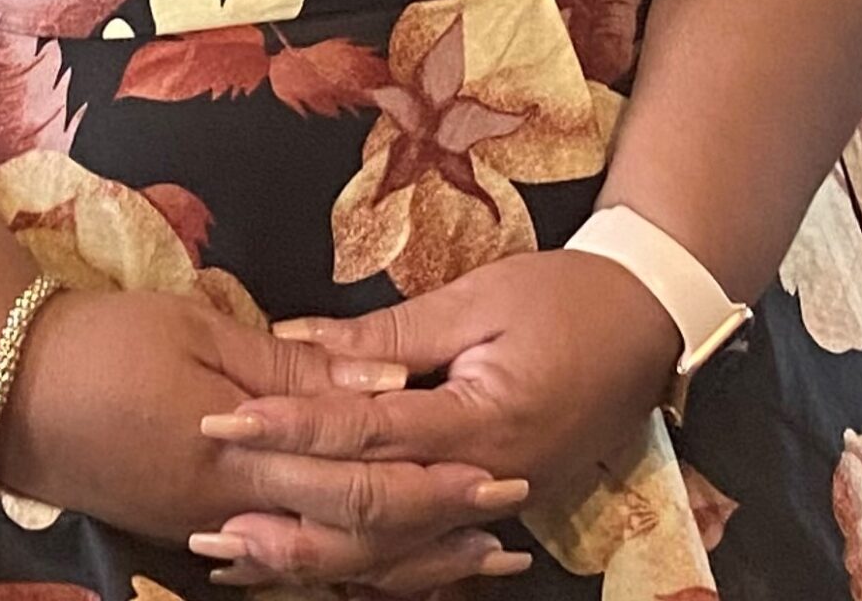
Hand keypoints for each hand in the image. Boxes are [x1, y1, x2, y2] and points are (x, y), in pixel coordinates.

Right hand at [0, 286, 530, 581]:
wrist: (12, 391)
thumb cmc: (106, 341)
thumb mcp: (199, 331)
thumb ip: (292, 366)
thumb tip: (382, 382)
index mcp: (244, 456)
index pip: (362, 477)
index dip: (435, 481)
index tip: (503, 473)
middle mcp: (238, 511)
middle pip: (357, 533)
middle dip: (438, 530)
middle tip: (511, 525)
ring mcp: (215, 531)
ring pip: (329, 560)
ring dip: (404, 561)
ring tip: (471, 560)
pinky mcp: (193, 531)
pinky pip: (287, 562)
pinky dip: (342, 564)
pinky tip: (378, 564)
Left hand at [195, 251, 680, 575]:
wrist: (650, 322)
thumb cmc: (566, 296)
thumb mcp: (478, 298)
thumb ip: (389, 331)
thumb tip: (297, 338)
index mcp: (482, 423)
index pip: (367, 436)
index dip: (292, 432)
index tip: (224, 423)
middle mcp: (487, 481)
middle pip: (374, 517)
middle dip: (289, 517)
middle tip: (212, 519)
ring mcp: (498, 504)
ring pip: (396, 552)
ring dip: (317, 557)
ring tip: (244, 557)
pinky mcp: (499, 505)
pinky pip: (425, 550)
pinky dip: (369, 562)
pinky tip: (318, 564)